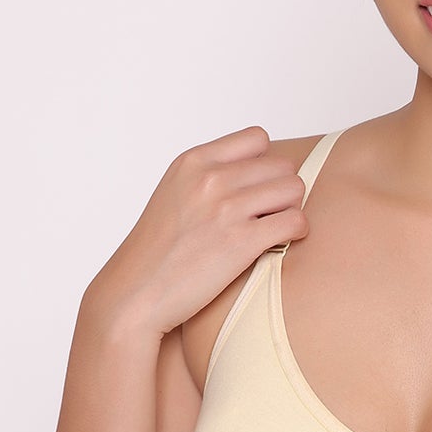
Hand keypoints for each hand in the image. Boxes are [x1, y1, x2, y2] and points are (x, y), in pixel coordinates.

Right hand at [86, 125, 308, 335]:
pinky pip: (295, 221)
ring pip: (294, 188)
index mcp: (193, 161)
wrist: (135, 293)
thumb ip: (209, 175)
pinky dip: (296, 232)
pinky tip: (279, 243)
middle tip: (267, 214)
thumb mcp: (175, 194)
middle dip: (281, 189)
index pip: (256, 137)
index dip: (264, 163)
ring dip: (291, 209)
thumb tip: (255, 171)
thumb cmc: (158, 251)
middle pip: (281, 165)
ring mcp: (225, 208)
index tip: (255, 187)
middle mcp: (210, 178)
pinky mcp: (241, 241)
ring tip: (272, 228)